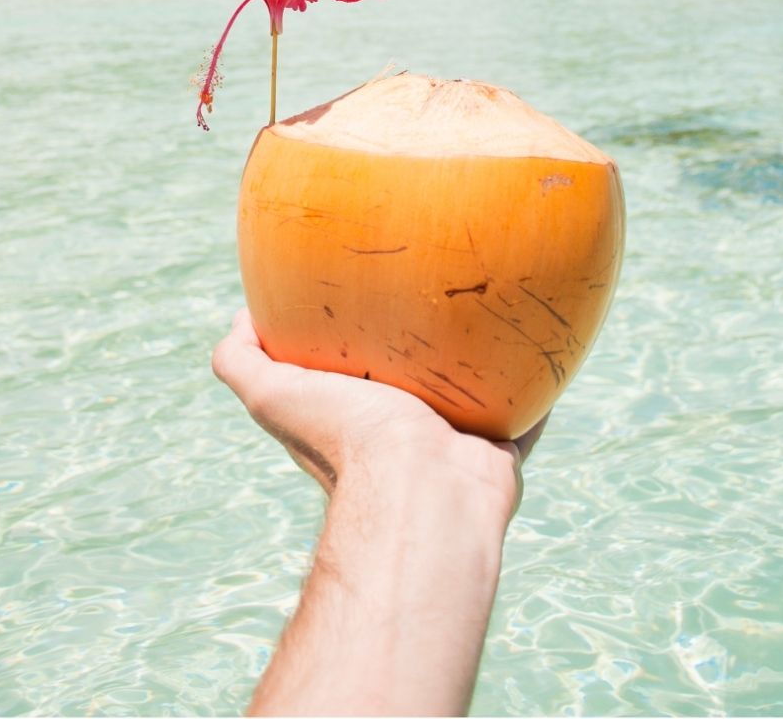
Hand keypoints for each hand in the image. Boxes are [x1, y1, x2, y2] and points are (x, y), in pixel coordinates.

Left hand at [211, 308, 541, 519]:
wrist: (423, 488)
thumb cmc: (346, 438)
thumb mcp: (271, 394)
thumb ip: (240, 361)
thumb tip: (242, 317)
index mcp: (348, 421)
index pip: (341, 380)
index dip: (341, 346)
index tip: (353, 299)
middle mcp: (396, 436)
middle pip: (407, 384)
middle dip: (416, 350)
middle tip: (430, 292)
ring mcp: (449, 444)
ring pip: (467, 396)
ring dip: (477, 365)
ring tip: (487, 310)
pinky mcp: (496, 449)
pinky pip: (522, 410)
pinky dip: (533, 387)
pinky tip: (542, 345)